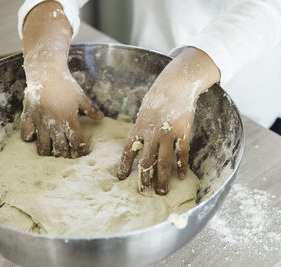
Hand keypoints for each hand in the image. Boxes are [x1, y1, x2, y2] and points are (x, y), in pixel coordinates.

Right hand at [21, 70, 102, 156]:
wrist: (45, 71)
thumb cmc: (65, 84)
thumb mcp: (80, 96)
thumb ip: (90, 109)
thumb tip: (101, 117)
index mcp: (69, 120)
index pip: (78, 142)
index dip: (81, 150)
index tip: (82, 154)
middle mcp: (55, 124)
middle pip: (61, 149)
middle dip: (65, 156)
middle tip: (67, 158)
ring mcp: (40, 122)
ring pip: (43, 146)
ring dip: (48, 152)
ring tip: (50, 155)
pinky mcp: (28, 117)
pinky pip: (26, 134)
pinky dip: (29, 138)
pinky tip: (32, 138)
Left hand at [117, 47, 219, 194]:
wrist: (175, 86)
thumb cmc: (157, 99)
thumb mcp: (143, 113)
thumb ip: (140, 130)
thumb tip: (136, 147)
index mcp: (139, 128)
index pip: (128, 151)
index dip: (124, 165)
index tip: (121, 177)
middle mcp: (152, 134)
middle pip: (146, 161)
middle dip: (144, 178)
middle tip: (142, 191)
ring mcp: (168, 134)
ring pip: (164, 161)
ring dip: (162, 179)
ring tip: (162, 192)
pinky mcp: (183, 133)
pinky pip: (182, 153)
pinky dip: (181, 166)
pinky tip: (180, 177)